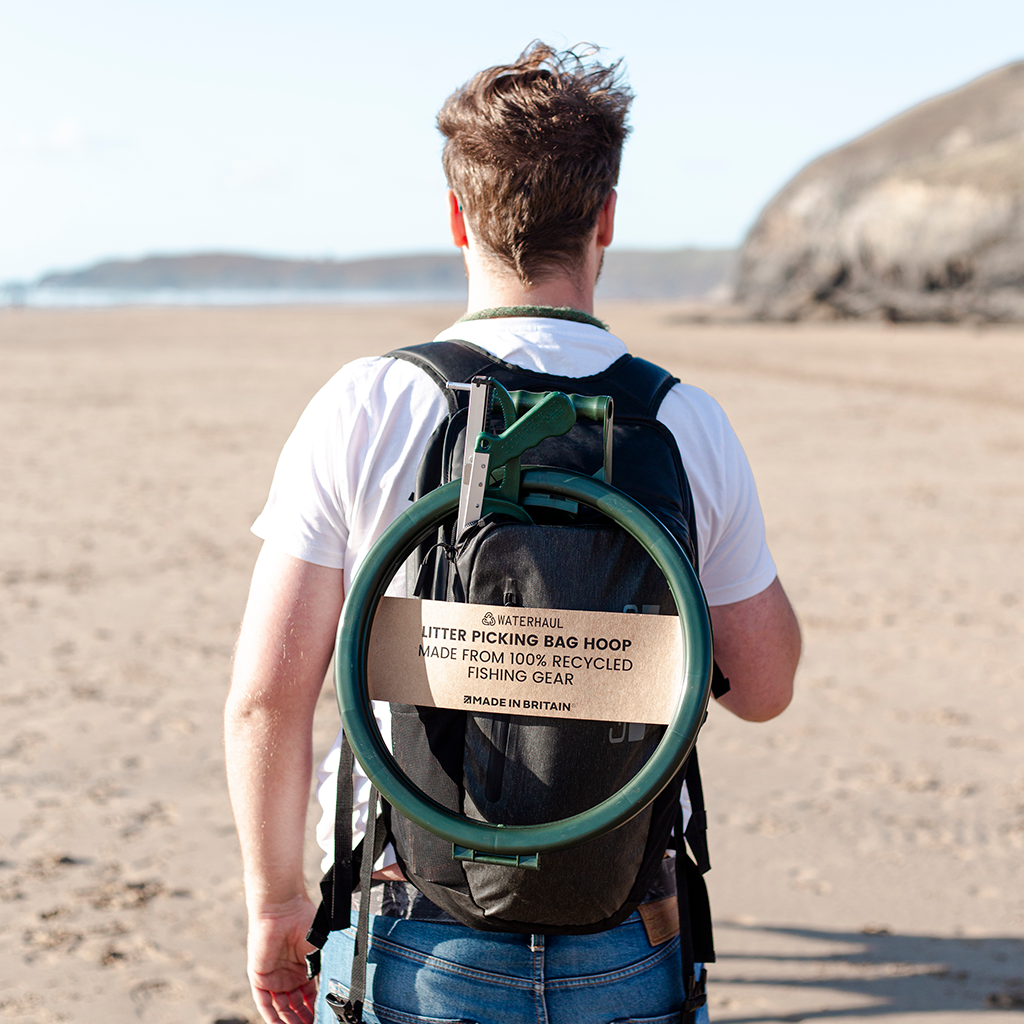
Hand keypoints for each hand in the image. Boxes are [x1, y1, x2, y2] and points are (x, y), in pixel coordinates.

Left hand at [247, 896, 318, 1023]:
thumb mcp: (321, 950)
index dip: (316, 1010)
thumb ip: (326, 970)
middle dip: (304, 1019)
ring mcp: (274, 978)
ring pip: (280, 1008)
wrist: (284, 909)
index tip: (326, 1018)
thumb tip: (337, 993)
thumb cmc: (305, 922)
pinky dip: (272, 1017)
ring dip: (289, 1022)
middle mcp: (289, 976)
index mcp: (305, 968)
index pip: (310, 997)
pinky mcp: (260, 978)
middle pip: (295, 1006)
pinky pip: (264, 1003)